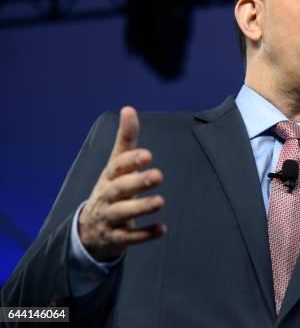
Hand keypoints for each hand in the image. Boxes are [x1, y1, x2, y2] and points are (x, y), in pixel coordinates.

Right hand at [78, 106, 165, 261]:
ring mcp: (109, 218)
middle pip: (119, 189)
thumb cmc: (111, 188)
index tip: (148, 154)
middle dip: (137, 182)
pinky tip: (162, 230)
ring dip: (142, 207)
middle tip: (158, 175)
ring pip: (123, 213)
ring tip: (161, 202)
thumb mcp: (116, 165)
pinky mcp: (115, 238)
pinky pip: (128, 239)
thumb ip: (126, 139)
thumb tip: (128, 108)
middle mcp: (106, 196)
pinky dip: (145, 235)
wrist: (89, 229)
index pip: (116, 166)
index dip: (131, 160)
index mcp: (109, 176)